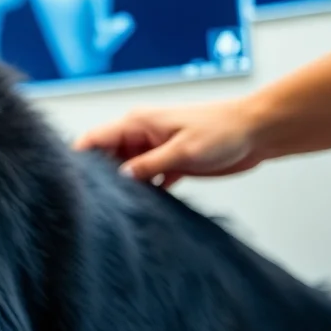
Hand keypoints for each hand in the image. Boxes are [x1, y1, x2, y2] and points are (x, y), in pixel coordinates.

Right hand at [72, 99, 264, 187]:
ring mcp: (155, 150)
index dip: (80, 157)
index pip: (96, 139)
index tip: (72, 180)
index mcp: (138, 124)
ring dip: (125, 186)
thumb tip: (120, 179)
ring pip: (127, 170)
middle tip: (97, 201)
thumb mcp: (182, 151)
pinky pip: (148, 179)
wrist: (257, 132)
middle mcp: (142, 136)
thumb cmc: (223, 131)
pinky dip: (145, 191)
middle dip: (102, 176)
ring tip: (119, 207)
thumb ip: (149, 166)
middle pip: (107, 157)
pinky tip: (145, 205)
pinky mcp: (170, 163)